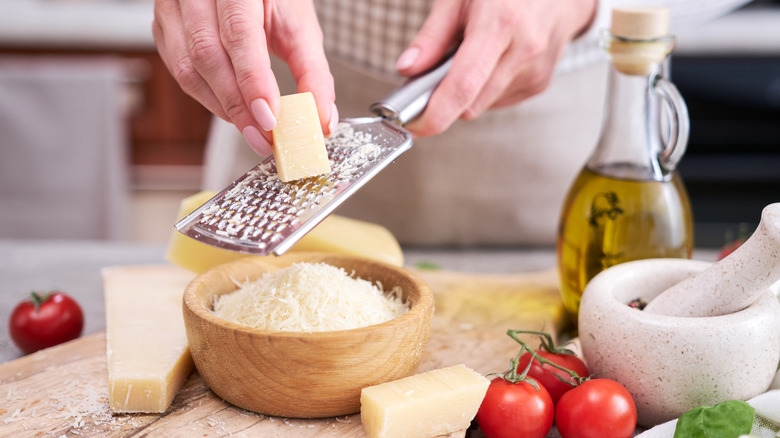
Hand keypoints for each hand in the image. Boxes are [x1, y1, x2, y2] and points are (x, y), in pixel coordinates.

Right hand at [152, 0, 336, 155]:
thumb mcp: (298, 25)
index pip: (239, 33)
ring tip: (251, 127)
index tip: (269, 118)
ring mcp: (173, 7)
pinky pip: (179, 70)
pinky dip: (207, 97)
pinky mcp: (164, 27)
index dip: (252, 80)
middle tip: (263, 136)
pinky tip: (230, 108)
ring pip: (187, 68)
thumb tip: (321, 118)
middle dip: (237, 104)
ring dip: (222, 106)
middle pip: (207, 54)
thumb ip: (312, 70)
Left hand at [395, 0, 596, 136]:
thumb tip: (407, 70)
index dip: (436, 113)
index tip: (414, 125)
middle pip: (470, 104)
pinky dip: (484, 89)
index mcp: (501, 24)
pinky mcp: (539, 84)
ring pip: (482, 106)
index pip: (464, 85)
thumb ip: (432, 36)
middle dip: (445, 100)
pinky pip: (497, 101)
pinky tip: (492, 61)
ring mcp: (535, 71)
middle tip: (433, 77)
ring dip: (467, 92)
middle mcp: (523, 51)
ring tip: (472, 56)